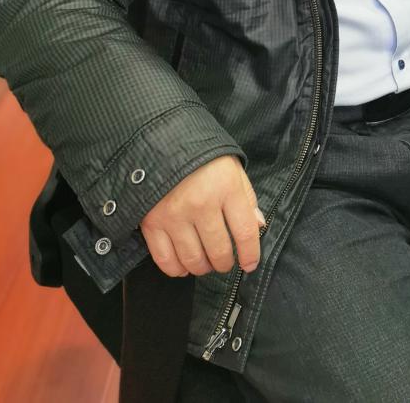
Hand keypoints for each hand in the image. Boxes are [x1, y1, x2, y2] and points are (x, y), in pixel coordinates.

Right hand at [141, 155, 265, 278]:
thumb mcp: (232, 168)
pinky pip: (165, 260)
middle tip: (225, 261)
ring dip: (203, 268)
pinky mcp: (152, 223)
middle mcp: (201, 204)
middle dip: (225, 263)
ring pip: (193, 259)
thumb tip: (258, 226)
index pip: (244, 232)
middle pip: (219, 251)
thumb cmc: (202, 155)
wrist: (161, 141)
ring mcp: (175, 215)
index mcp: (226, 187)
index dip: (250, 254)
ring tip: (206, 263)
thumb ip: (246, 198)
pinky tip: (183, 265)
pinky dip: (176, 269)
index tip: (250, 264)